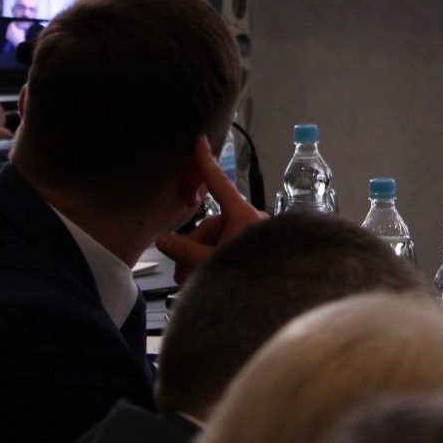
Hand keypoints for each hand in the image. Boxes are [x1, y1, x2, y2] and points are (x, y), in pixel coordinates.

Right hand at [154, 135, 264, 282]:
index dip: (206, 163)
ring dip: (201, 260)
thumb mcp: (210, 263)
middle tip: (183, 273)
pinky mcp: (260, 253)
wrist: (280, 301)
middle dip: (193, 249)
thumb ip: (184, 250)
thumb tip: (162, 240)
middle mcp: (251, 221)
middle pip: (211, 226)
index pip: (219, 184)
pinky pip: (230, 251)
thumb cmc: (251, 277)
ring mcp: (256, 237)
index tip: (200, 141)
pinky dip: (216, 264)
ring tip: (193, 283)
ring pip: (218, 242)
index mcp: (242, 215)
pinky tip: (208, 282)